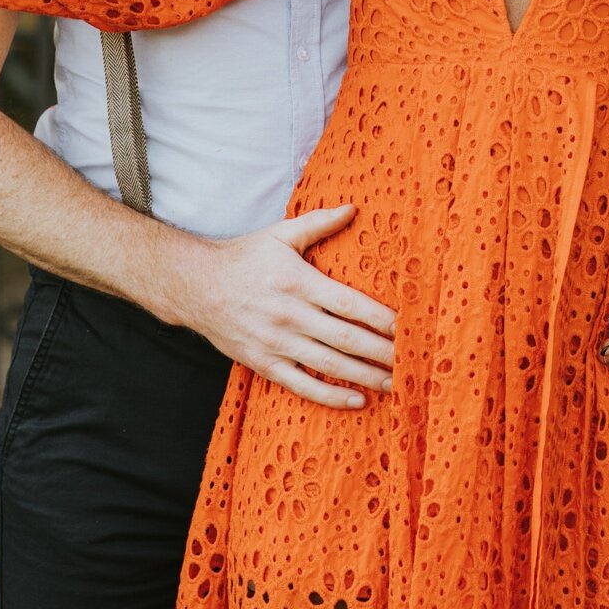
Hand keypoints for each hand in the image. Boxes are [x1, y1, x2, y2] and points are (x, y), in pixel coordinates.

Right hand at [164, 204, 394, 407]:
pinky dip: (330, 396)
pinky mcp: (264, 364)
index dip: (381, 318)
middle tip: (412, 361)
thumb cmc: (244, 257)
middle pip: (346, 339)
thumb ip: (318, 223)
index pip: (350, 304)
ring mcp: (277, 343)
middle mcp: (290, 315)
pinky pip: (302, 386)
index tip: (407, 327)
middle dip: (382, 352)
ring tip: (394, 383)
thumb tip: (354, 208)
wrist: (196, 286)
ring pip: (329, 366)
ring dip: (364, 376)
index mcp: (299, 282)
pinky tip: (357, 400)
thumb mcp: (280, 234)